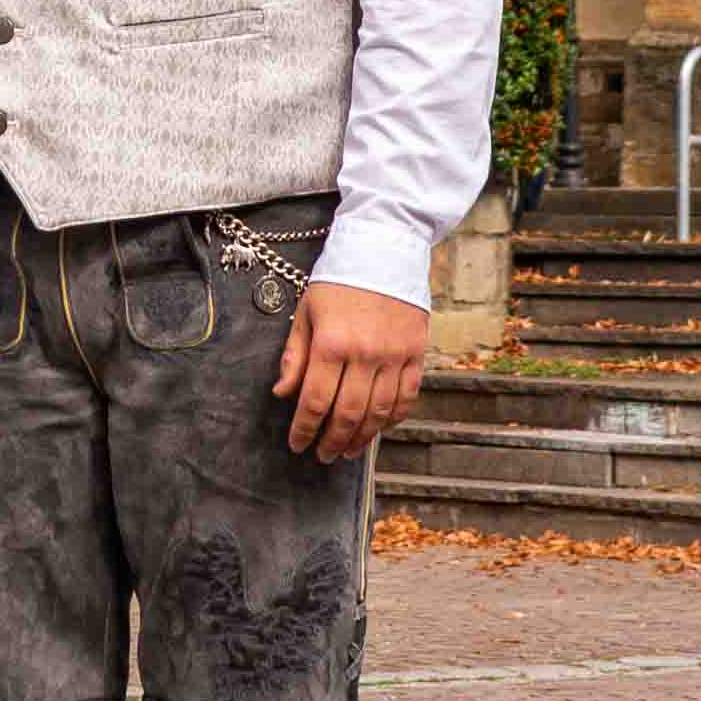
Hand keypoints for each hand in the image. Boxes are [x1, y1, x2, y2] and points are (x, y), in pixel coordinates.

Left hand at [273, 276, 427, 458]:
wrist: (384, 245)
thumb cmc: (339, 278)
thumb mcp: (306, 310)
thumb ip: (295, 354)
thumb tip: (283, 393)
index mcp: (332, 343)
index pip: (315, 401)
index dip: (305, 429)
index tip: (297, 444)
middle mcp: (365, 353)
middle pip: (348, 413)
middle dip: (332, 441)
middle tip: (323, 455)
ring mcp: (395, 355)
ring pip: (379, 411)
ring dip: (362, 437)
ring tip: (349, 450)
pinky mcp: (417, 352)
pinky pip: (407, 396)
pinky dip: (394, 418)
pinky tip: (381, 428)